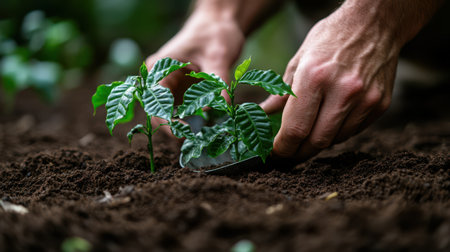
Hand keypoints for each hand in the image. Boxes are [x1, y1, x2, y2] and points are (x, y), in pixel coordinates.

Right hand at [145, 9, 244, 135]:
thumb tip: (220, 107)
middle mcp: (159, 79)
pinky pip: (183, 112)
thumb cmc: (215, 34)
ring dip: (184, 127)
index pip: (155, 101)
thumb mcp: (219, 55)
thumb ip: (218, 80)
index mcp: (160, 68)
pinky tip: (208, 126)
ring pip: (170, 115)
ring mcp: (169, 87)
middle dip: (175, 129)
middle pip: (159, 112)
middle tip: (196, 141)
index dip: (165, 122)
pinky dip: (193, 121)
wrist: (218, 25)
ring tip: (204, 135)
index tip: (182, 135)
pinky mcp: (181, 92)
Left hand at [261, 9, 399, 159]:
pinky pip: (354, 131)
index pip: (296, 128)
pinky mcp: (381, 104)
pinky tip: (329, 123)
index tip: (276, 151)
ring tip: (308, 136)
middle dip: (299, 152)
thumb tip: (265, 113)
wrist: (375, 23)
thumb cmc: (331, 38)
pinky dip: (337, 133)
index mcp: (314, 77)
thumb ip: (281, 91)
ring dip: (318, 142)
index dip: (283, 147)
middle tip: (290, 153)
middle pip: (316, 141)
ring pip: (336, 140)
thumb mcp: (299, 58)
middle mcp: (342, 91)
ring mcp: (365, 99)